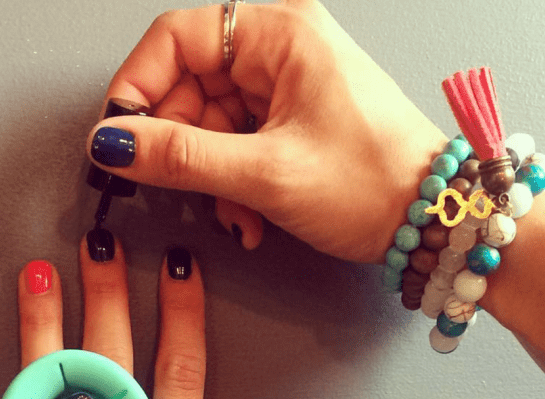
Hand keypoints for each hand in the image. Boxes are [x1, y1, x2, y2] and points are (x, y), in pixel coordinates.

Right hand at [85, 0, 447, 262]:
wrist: (431, 220)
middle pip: (189, 87)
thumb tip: (113, 144)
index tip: (119, 138)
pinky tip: (252, 215)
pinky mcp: (293, 122)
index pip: (176, 38)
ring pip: (211, 125)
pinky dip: (234, 185)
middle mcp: (282, 50)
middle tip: (184, 190)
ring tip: (238, 214)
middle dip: (184, 150)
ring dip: (212, 179)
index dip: (137, 88)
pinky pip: (238, 145)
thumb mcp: (266, 172)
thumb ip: (181, 157)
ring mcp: (288, 87)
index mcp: (280, 33)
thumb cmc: (373, 183)